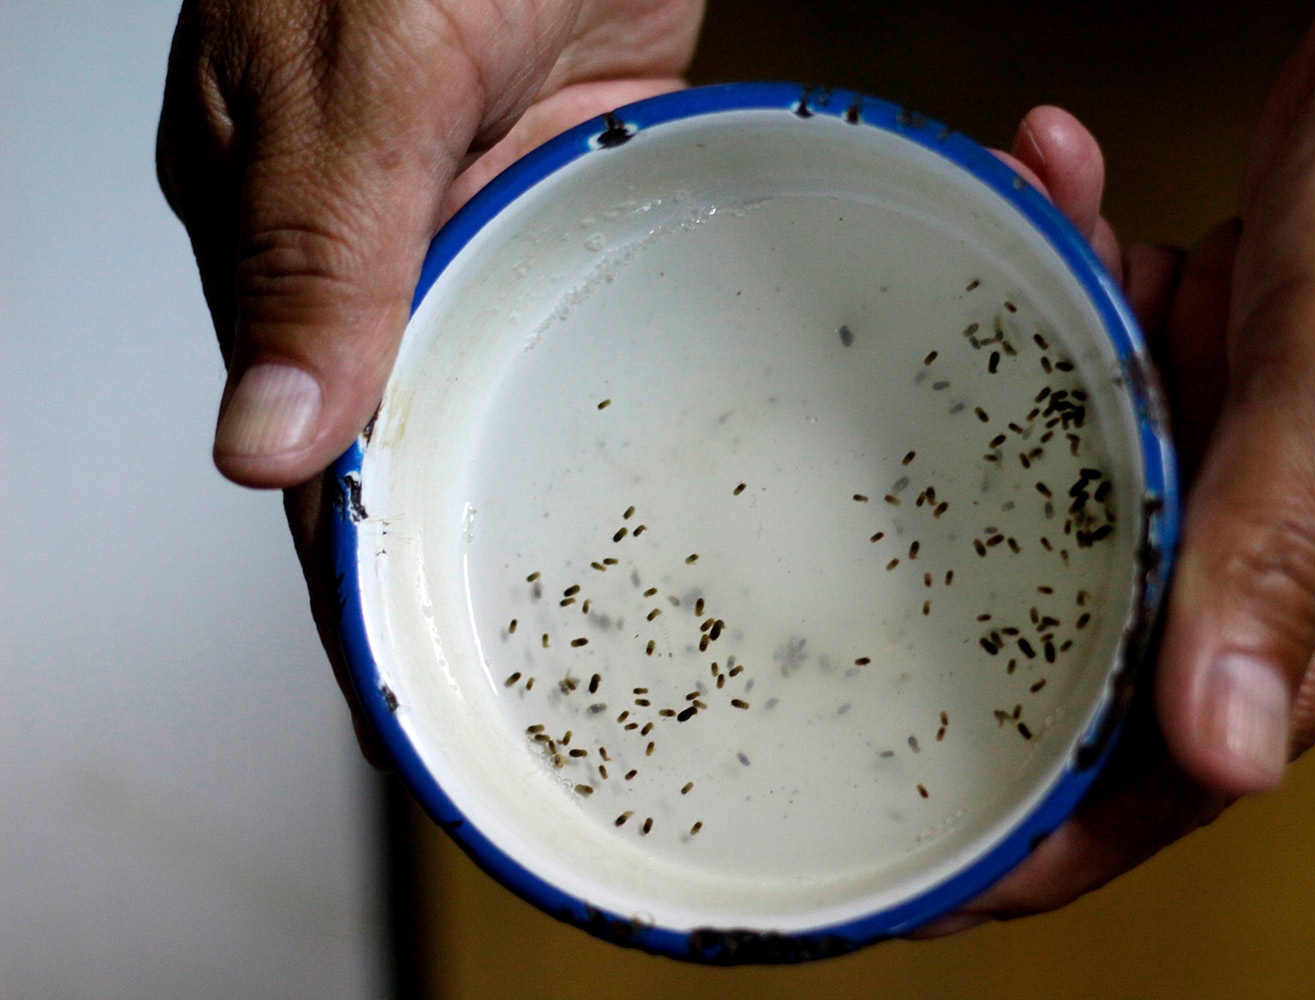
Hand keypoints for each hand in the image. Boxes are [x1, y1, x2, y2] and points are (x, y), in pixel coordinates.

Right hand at [157, 0, 704, 757]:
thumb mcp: (358, 69)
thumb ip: (317, 247)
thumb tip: (262, 445)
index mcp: (295, 249)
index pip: (319, 466)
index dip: (361, 598)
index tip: (413, 714)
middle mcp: (394, 258)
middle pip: (431, 453)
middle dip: (479, 576)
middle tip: (555, 702)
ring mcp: (493, 227)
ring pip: (524, 392)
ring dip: (571, 490)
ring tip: (644, 624)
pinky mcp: (581, 188)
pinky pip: (607, 306)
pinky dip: (643, 376)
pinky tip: (692, 452)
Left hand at [920, 0, 1314, 933]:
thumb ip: (1286, 554)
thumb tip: (1221, 755)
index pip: (1183, 767)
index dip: (1057, 835)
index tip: (932, 874)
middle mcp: (1293, 525)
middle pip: (1103, 633)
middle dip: (980, 633)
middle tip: (843, 643)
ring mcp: (1260, 427)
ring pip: (1088, 469)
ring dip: (1012, 399)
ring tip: (950, 303)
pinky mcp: (1239, 331)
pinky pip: (1116, 333)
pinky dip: (1076, 268)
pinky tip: (1050, 174)